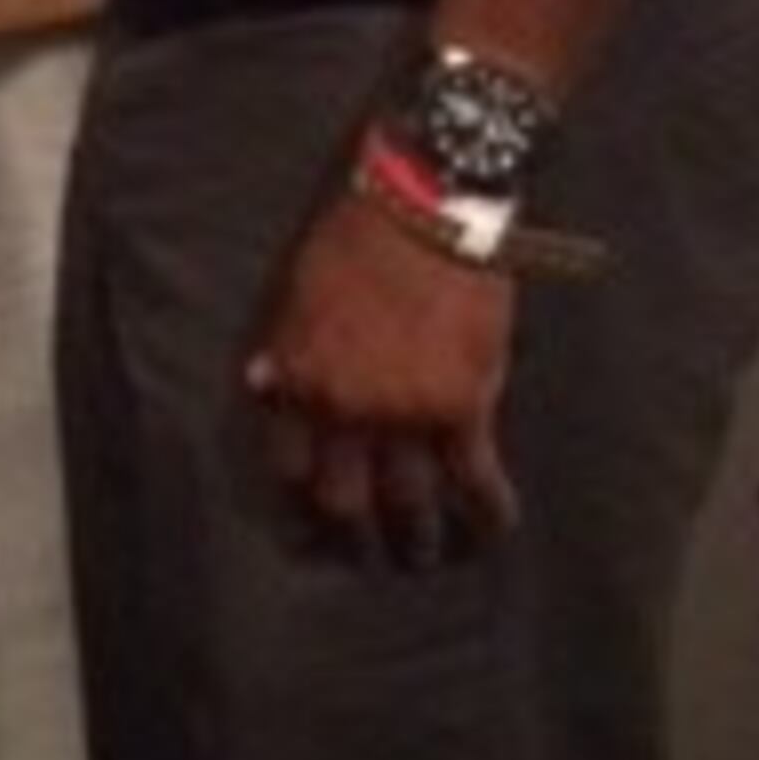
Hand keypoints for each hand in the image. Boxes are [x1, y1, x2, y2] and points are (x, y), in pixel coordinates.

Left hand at [240, 190, 517, 566]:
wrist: (429, 203)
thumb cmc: (357, 234)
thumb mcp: (299, 290)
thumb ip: (286, 347)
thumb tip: (264, 386)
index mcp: (302, 379)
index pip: (289, 465)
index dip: (298, 502)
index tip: (308, 523)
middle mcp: (347, 410)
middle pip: (344, 500)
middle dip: (353, 537)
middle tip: (365, 554)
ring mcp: (407, 414)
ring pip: (410, 503)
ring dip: (417, 539)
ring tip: (423, 557)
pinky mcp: (465, 406)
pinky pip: (476, 478)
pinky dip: (488, 511)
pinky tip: (494, 530)